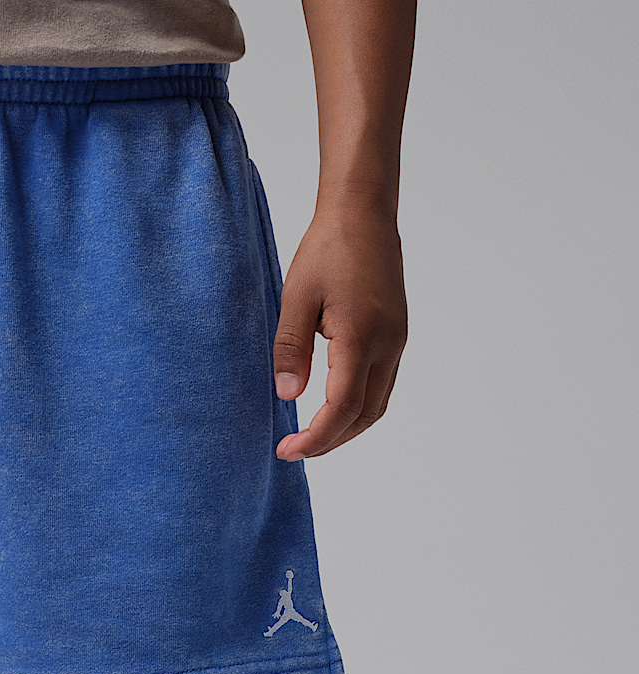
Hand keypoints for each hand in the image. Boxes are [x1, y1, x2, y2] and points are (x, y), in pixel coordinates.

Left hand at [273, 204, 406, 460]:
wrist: (364, 213)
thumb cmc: (329, 248)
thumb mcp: (296, 298)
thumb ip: (291, 349)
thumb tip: (287, 396)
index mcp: (362, 337)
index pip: (342, 408)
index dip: (316, 438)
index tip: (287, 451)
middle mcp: (388, 345)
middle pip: (364, 415)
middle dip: (330, 441)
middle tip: (294, 449)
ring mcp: (397, 341)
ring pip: (377, 405)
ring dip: (346, 428)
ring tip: (311, 436)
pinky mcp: (396, 335)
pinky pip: (382, 385)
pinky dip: (357, 407)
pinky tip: (332, 407)